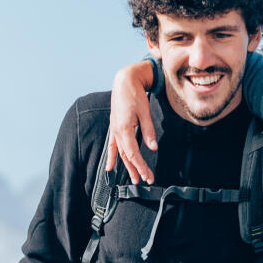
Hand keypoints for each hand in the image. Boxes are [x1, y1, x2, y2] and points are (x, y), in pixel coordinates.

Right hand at [104, 59, 157, 183]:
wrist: (124, 82)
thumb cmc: (135, 95)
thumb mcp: (144, 112)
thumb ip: (148, 131)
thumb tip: (153, 148)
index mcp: (124, 129)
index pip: (133, 153)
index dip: (141, 166)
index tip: (148, 176)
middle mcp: (117, 132)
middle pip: (126, 156)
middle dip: (136, 170)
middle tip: (145, 180)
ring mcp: (114, 130)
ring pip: (120, 153)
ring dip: (126, 167)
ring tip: (133, 179)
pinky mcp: (115, 128)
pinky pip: (112, 146)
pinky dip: (111, 157)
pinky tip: (109, 167)